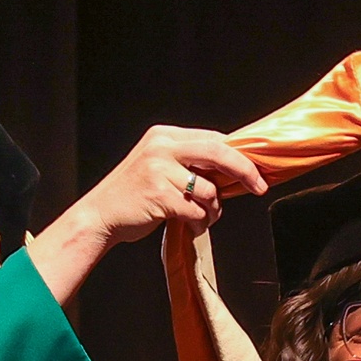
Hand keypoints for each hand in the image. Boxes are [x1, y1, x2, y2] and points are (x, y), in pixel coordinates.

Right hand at [27, 125, 270, 305]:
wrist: (100, 215)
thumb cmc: (135, 196)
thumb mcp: (160, 167)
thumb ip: (190, 163)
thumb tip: (233, 170)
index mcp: (165, 135)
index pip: (213, 139)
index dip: (239, 156)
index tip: (256, 172)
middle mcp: (162, 147)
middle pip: (218, 153)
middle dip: (244, 171)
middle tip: (259, 187)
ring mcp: (159, 170)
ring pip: (209, 190)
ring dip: (213, 210)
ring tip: (201, 217)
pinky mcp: (159, 194)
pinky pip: (196, 210)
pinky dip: (200, 222)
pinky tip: (191, 225)